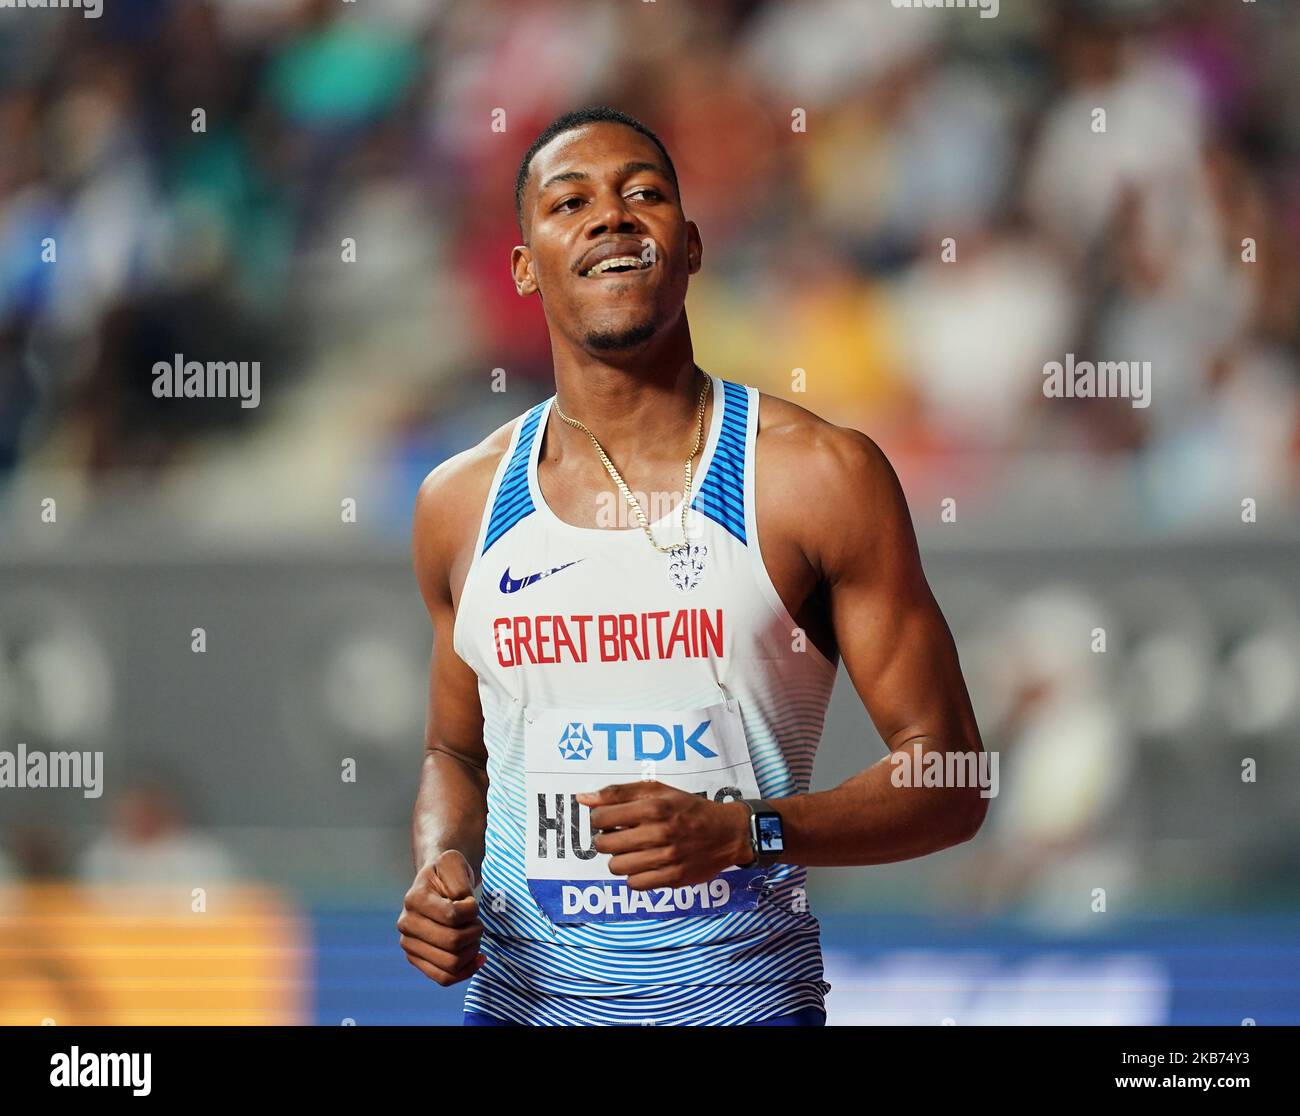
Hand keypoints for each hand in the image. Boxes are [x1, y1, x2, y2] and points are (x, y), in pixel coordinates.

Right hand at [397, 849, 485, 985]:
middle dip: (475, 933)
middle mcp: (406, 924)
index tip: (472, 903)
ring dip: (472, 952)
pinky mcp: (416, 959)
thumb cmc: (446, 873)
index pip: (452, 915)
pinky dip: (465, 972)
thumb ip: (459, 879)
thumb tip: (462, 905)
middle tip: (478, 923)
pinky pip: (444, 978)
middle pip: (452, 942)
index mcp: (414, 898)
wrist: (434, 884)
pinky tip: (478, 959)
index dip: (472, 911)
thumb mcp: (453, 862)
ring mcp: (409, 944)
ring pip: (450, 963)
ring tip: (476, 938)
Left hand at [576, 782, 750, 890]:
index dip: (599, 818)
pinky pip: (634, 884)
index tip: (609, 819)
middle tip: (619, 836)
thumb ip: (618, 793)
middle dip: (606, 840)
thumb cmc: (688, 808)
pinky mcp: (672, 878)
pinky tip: (644, 864)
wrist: (727, 832)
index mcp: (653, 806)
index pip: (601, 817)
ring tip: (632, 851)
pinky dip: (634, 876)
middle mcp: (659, 832)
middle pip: (605, 844)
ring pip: (616, 867)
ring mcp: (666, 858)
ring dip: (619, 859)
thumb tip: (582, 798)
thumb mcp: (657, 790)